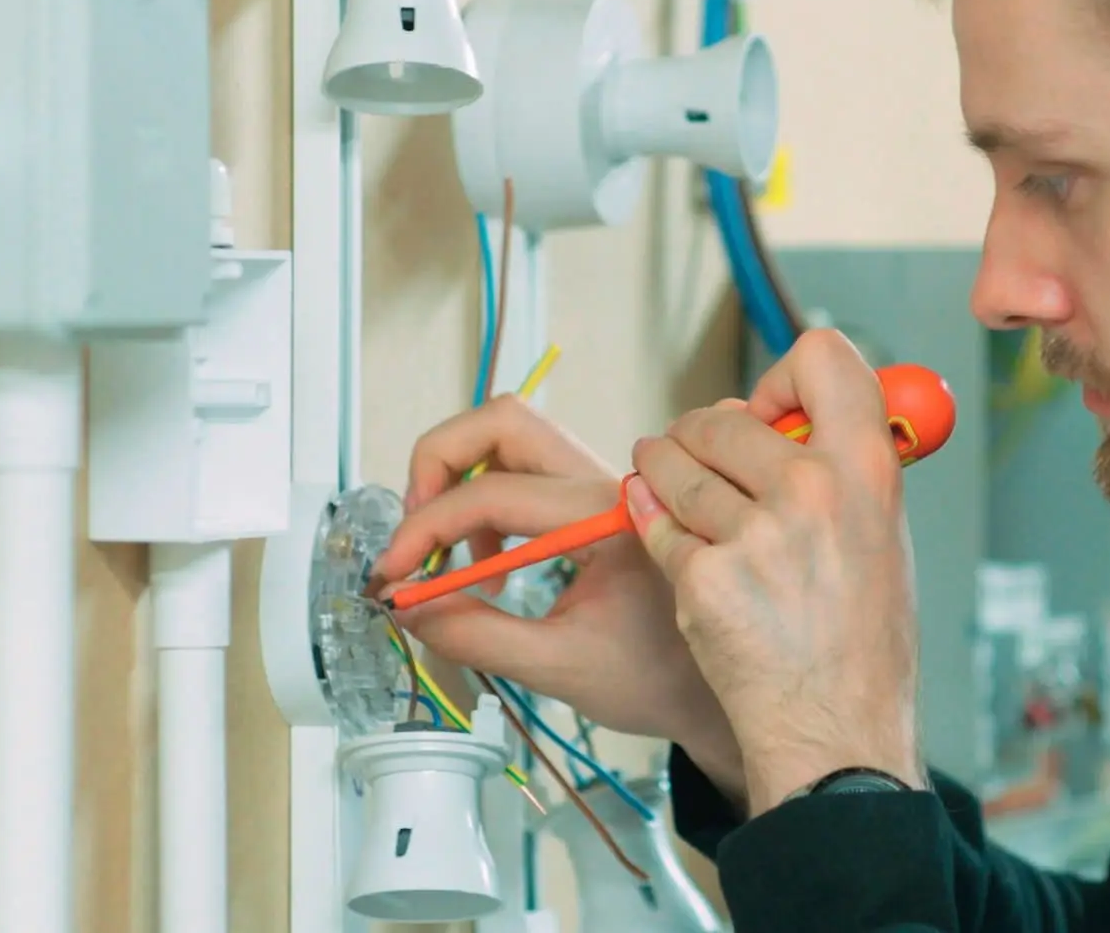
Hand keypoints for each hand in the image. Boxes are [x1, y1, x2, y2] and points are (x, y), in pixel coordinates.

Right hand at [373, 395, 743, 793]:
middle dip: (440, 460)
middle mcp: (606, 485)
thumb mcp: (560, 667)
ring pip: (516, 436)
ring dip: (464, 478)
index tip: (390, 576)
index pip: (492, 493)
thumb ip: (476, 635)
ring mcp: (603, 487)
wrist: (719, 689)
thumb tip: (407, 607)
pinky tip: (488, 559)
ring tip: (449, 554)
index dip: (424, 529)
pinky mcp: (597, 501)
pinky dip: (489, 497)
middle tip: (414, 529)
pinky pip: (530, 468)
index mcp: (605, 519)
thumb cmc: (659, 679)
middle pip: (504, 421)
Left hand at [627, 329, 925, 814]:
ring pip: (675, 464)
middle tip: (693, 450)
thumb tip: (793, 416)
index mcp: (868, 470)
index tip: (771, 409)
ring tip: (662, 476)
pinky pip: (655, 524)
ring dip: (659, 467)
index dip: (782, 376)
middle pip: (724, 414)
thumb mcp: (884, 536)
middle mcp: (812, 492)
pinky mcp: (703, 578)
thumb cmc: (862, 644)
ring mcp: (754, 536)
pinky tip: (663, 530)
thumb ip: (844, 468)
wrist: (835, 730)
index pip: (822, 357)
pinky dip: (650, 522)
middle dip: (697, 432)